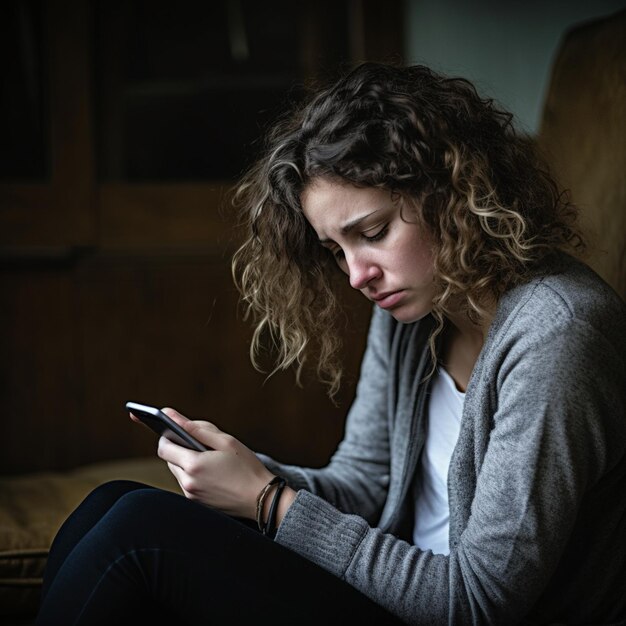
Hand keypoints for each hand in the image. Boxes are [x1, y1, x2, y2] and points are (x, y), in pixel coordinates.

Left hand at [155, 408, 275, 519]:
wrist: (261, 498)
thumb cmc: (246, 467)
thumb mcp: (225, 441)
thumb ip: (196, 428)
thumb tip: (171, 416)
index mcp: (193, 465)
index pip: (163, 448)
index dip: (167, 437)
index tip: (176, 431)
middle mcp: (188, 483)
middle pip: (170, 460)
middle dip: (180, 449)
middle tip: (202, 445)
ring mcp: (191, 495)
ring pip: (178, 472)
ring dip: (187, 462)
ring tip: (211, 459)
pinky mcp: (197, 503)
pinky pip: (188, 483)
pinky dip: (195, 475)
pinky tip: (213, 472)